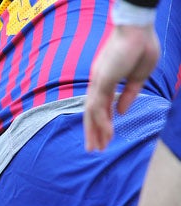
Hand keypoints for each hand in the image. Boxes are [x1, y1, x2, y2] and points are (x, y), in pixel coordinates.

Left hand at [84, 23, 159, 150]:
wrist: (138, 29)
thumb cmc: (141, 47)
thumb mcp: (139, 76)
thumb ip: (130, 94)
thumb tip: (121, 113)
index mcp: (107, 81)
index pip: (103, 107)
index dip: (104, 122)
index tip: (106, 136)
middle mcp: (99, 84)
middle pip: (92, 113)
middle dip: (93, 132)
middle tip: (94, 149)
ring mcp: (98, 83)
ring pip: (91, 113)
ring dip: (94, 132)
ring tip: (96, 149)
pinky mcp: (101, 82)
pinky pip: (99, 107)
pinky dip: (101, 122)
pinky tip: (106, 134)